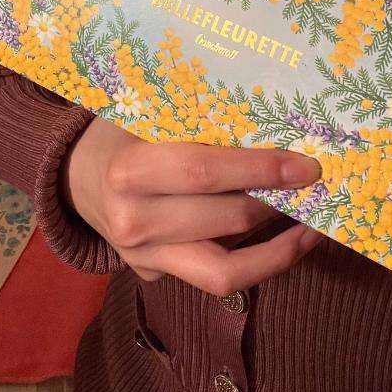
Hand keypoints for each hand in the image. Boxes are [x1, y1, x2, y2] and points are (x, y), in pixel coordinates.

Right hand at [61, 117, 322, 295]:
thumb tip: (268, 123)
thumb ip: (195, 120)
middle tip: (314, 186)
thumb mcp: (145, 113)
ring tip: (312, 227)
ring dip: (279, 249)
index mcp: (129, 171)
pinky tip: (284, 242)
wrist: (77, 177)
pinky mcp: (153, 276)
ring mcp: (141, 258)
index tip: (304, 165)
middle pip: (225, 220)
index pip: (204, 171)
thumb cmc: (120, 134)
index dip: (259, 169)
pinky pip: (214, 277)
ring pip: (225, 270)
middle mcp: (133, 222)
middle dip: (278, 203)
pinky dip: (257, 264)